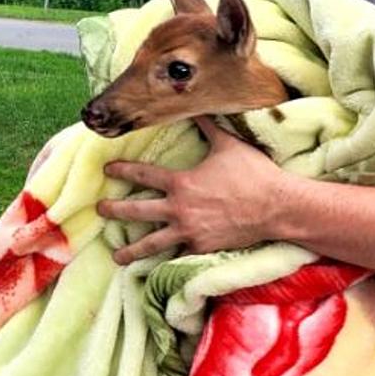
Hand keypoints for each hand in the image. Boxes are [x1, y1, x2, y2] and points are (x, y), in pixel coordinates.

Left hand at [97, 116, 285, 264]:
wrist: (275, 206)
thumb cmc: (253, 173)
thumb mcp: (229, 145)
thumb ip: (209, 127)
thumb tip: (198, 107)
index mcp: (181, 183)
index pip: (143, 175)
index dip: (123, 170)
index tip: (107, 169)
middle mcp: (179, 210)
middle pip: (137, 211)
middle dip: (114, 211)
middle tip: (99, 211)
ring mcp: (189, 232)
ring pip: (151, 244)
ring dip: (131, 250)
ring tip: (117, 256)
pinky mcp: (202, 248)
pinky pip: (178, 255)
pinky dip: (166, 260)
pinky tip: (154, 268)